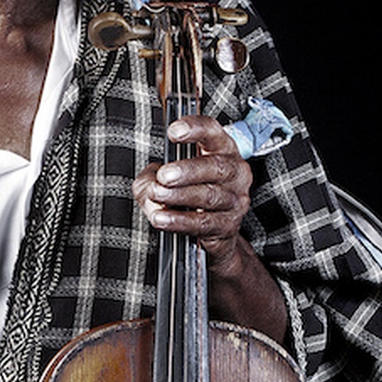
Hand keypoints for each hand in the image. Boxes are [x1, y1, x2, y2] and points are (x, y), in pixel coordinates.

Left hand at [133, 114, 287, 340]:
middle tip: (165, 176)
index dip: (198, 129)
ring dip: (182, 198)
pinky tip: (159, 219)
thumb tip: (146, 186)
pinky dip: (179, 222)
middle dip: (191, 170)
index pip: (217, 134)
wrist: (209, 252)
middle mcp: (236, 179)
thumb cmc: (184, 206)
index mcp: (223, 156)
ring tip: (157, 199)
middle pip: (221, 168)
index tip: (174, 130)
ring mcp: (234, 208)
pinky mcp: (224, 235)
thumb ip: (151, 180)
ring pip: (213, 198)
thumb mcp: (164, 186)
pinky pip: (204, 227)